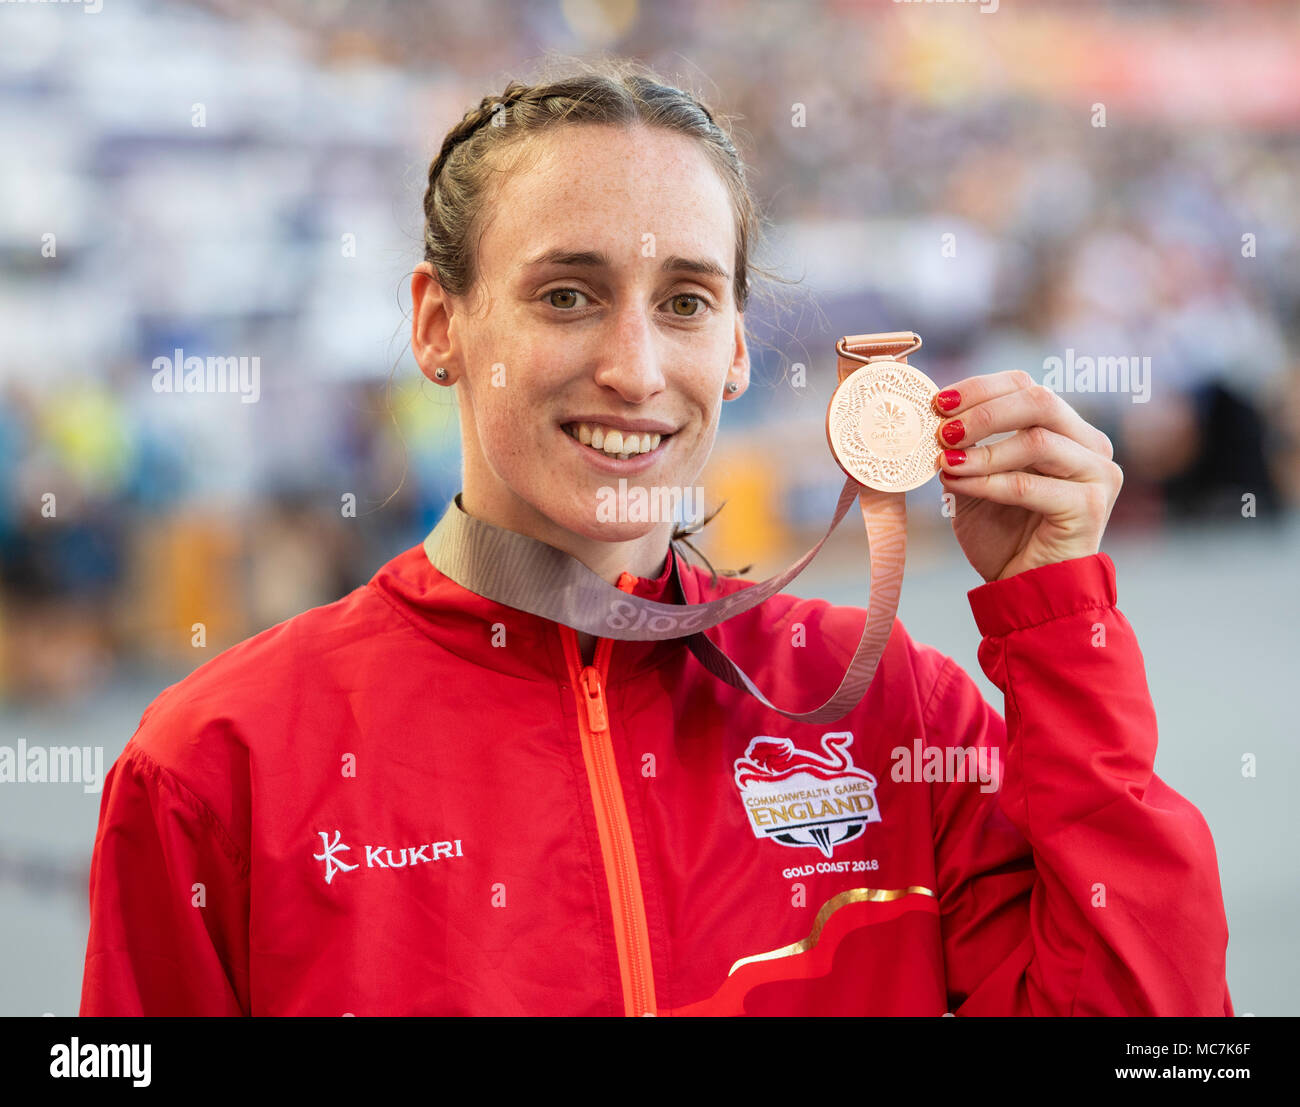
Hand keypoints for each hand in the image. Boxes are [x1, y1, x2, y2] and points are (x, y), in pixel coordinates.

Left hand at [933, 371, 1123, 582]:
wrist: (1023, 590)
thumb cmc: (1001, 535)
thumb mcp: (974, 480)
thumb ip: (963, 447)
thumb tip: (930, 417)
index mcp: (1067, 431)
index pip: (1025, 387)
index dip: (980, 389)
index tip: (938, 402)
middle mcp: (1090, 445)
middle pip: (1038, 401)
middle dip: (982, 412)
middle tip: (942, 428)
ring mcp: (1097, 474)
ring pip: (1036, 441)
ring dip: (982, 450)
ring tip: (945, 461)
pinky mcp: (1089, 507)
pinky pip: (1029, 484)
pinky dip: (987, 482)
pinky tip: (957, 484)